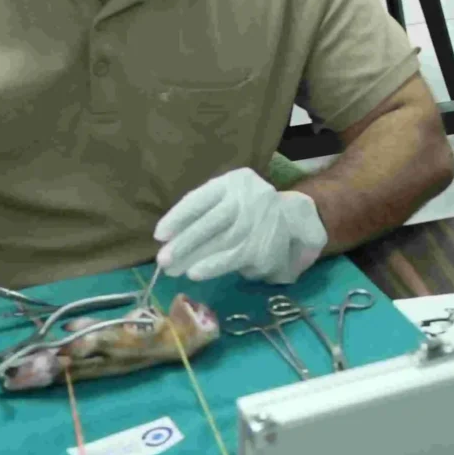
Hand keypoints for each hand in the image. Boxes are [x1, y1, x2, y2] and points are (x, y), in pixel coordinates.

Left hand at [155, 168, 326, 283]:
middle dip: (184, 242)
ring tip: (172, 269)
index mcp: (235, 182)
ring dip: (193, 257)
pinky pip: (233, 257)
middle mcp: (248, 199)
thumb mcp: (230, 196)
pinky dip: (212, 266)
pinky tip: (196, 272)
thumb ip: (206, 209)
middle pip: (211, 221)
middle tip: (162, 259)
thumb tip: (171, 238)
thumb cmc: (248, 208)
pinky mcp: (263, 246)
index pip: (202, 198)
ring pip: (221, 241)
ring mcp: (257, 223)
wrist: (293, 218)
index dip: (179, 216)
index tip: (160, 234)